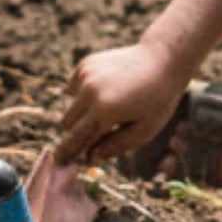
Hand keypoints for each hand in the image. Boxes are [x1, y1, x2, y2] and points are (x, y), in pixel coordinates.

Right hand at [55, 43, 186, 165]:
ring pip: (71, 105)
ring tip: (110, 107)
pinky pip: (75, 87)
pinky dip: (84, 93)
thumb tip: (91, 158)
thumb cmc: (158, 99)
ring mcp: (87, 75)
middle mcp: (90, 91)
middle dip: (78, 132)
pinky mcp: (86, 64)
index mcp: (105, 111)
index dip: (68, 152)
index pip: (77, 139)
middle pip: (68, 123)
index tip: (59, 162)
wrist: (162, 60)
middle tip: (95, 134)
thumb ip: (117, 146)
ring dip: (83, 113)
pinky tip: (107, 90)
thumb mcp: (145, 130)